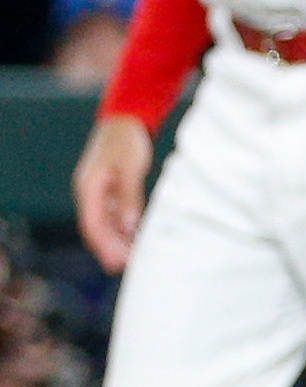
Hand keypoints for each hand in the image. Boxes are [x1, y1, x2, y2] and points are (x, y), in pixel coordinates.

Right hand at [72, 116, 153, 273]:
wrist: (125, 120)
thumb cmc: (126, 141)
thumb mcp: (130, 168)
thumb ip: (129, 196)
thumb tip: (128, 225)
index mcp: (88, 187)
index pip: (92, 224)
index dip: (103, 245)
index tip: (115, 262)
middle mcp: (90, 192)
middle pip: (97, 227)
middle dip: (110, 248)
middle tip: (128, 267)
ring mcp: (99, 191)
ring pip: (106, 223)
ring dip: (118, 241)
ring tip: (134, 258)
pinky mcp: (110, 190)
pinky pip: (114, 214)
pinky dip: (123, 228)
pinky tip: (136, 240)